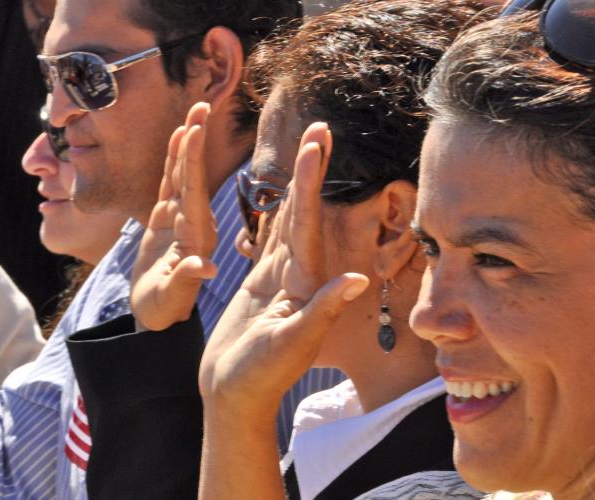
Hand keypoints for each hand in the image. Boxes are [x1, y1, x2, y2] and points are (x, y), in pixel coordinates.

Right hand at [129, 103, 218, 330]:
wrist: (158, 320)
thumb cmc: (165, 313)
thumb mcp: (174, 300)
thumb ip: (188, 280)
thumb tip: (207, 266)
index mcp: (197, 237)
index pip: (196, 191)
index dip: (194, 160)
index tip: (195, 130)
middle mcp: (193, 223)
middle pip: (194, 175)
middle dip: (196, 141)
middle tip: (201, 106)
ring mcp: (181, 220)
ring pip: (184, 175)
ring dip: (187, 144)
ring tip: (193, 113)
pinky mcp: (167, 222)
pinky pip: (172, 185)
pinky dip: (174, 161)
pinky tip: (178, 139)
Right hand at [199, 123, 367, 413]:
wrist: (236, 394)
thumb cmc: (260, 375)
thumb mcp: (293, 343)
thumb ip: (322, 310)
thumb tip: (358, 280)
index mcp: (305, 283)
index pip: (309, 222)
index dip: (311, 182)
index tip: (315, 144)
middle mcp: (299, 275)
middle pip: (305, 211)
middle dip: (312, 170)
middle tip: (320, 128)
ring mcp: (282, 278)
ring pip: (290, 221)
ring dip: (298, 185)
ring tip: (307, 149)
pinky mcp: (265, 285)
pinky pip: (272, 240)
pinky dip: (276, 214)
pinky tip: (282, 197)